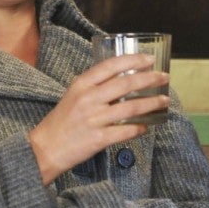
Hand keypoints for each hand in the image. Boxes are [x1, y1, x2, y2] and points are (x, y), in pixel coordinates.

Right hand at [30, 53, 169, 183]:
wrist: (44, 149)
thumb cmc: (60, 122)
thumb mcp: (73, 96)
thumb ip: (94, 87)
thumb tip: (122, 79)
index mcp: (81, 84)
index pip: (111, 65)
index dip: (133, 60)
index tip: (149, 59)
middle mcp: (88, 99)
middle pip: (125, 84)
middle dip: (149, 79)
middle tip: (164, 77)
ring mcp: (94, 119)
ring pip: (130, 107)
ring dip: (151, 103)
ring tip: (164, 101)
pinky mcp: (98, 138)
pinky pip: (126, 131)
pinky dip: (139, 128)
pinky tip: (147, 126)